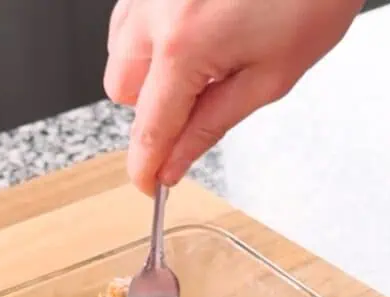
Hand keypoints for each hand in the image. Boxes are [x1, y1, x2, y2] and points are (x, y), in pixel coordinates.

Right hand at [104, 0, 362, 193]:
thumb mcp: (269, 77)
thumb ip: (211, 124)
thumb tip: (176, 163)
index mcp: (184, 44)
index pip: (150, 127)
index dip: (147, 165)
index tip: (149, 185)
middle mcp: (154, 9)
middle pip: (121, 91)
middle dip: (152, 109)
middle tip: (199, 104)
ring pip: (120, 52)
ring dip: (150, 71)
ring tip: (207, 57)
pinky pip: (131, 17)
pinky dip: (154, 37)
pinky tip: (196, 31)